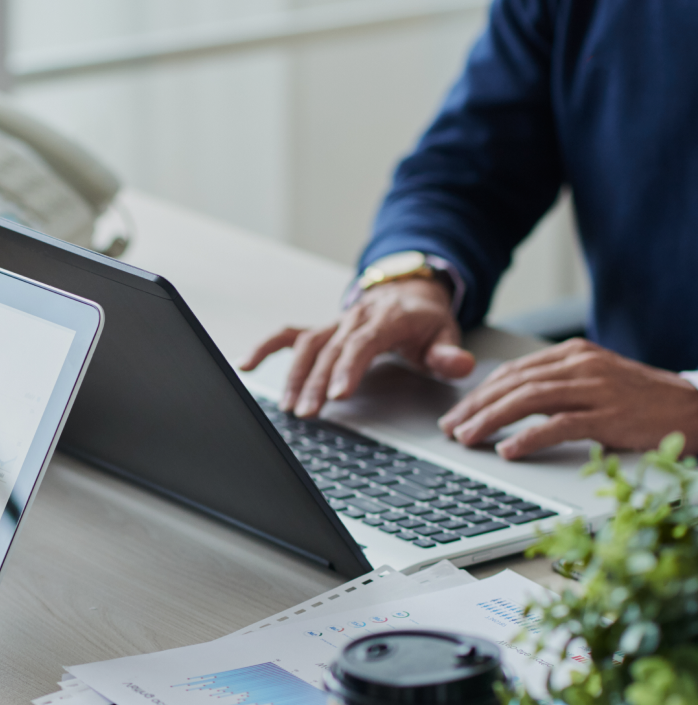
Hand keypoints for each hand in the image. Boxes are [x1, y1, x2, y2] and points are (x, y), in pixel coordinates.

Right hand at [240, 277, 474, 416]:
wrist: (407, 291)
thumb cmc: (424, 320)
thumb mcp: (445, 334)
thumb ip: (449, 353)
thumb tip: (459, 364)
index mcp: (386, 318)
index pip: (363, 343)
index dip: (349, 367)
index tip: (339, 394)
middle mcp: (354, 318)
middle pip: (329, 350)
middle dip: (316, 382)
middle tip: (309, 413)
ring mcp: (334, 323)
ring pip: (307, 346)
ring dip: (294, 376)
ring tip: (290, 406)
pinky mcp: (320, 329)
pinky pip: (288, 335)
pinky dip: (265, 348)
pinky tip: (245, 364)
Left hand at [439, 339, 697, 458]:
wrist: (697, 410)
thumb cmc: (644, 401)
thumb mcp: (597, 383)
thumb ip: (558, 386)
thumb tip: (509, 403)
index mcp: (575, 354)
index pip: (514, 371)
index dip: (480, 393)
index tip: (457, 412)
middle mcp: (582, 366)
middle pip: (513, 384)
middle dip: (475, 407)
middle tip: (450, 428)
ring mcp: (597, 390)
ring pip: (528, 400)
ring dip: (490, 420)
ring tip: (467, 438)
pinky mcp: (611, 417)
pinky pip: (559, 425)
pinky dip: (528, 437)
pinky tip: (507, 450)